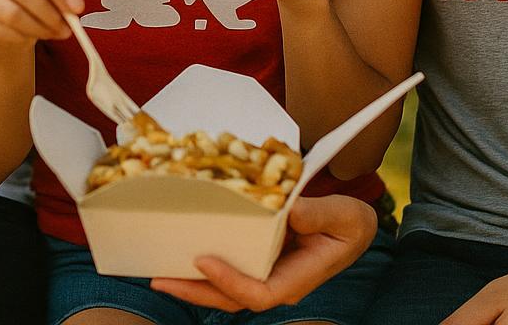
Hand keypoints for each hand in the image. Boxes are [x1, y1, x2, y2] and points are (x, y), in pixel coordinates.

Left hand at [150, 195, 376, 311]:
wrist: (351, 225)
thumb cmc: (349, 222)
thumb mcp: (344, 216)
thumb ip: (318, 213)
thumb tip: (287, 209)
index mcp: (297, 279)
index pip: (259, 294)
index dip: (229, 282)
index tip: (202, 261)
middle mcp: (276, 283)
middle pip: (230, 298)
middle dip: (194, 292)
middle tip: (158, 278)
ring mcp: (264, 274)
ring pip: (223, 290)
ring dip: (190, 284)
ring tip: (156, 272)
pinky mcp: (256, 262)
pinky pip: (226, 271)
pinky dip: (201, 269)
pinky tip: (176, 256)